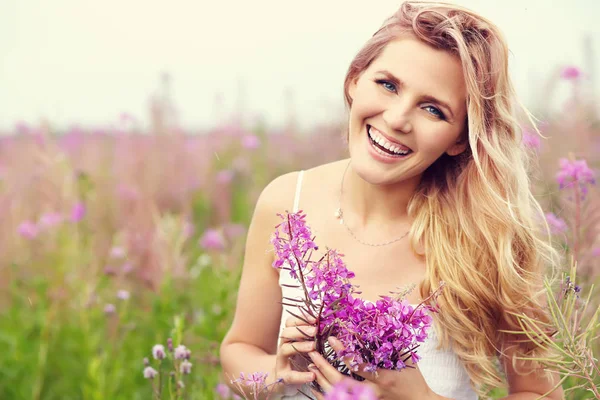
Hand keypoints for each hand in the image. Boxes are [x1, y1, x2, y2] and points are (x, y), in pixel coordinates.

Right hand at [270, 314, 316, 393]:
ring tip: (313, 347)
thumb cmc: (299, 360)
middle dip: (300, 330)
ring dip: (299, 346)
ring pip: (285, 349)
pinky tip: (312, 375)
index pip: (290, 322)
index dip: (301, 319)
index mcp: (289, 337)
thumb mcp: (306, 347)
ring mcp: (281, 361)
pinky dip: (301, 376)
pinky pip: (290, 376)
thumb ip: (313, 338)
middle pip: (286, 333)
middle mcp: (283, 346)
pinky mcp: (282, 377)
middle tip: (315, 331)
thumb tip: (329, 326)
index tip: (315, 319)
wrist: (282, 381)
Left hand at [308, 337, 436, 399]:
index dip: (343, 352)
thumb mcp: (406, 360)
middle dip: (324, 368)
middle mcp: (372, 392)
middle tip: (312, 353)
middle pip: (341, 382)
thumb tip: (381, 324)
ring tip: (312, 366)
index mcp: (382, 378)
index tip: (332, 339)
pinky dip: (327, 394)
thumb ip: (393, 344)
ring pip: (337, 394)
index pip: (357, 365)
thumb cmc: (414, 380)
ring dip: (322, 380)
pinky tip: (318, 386)